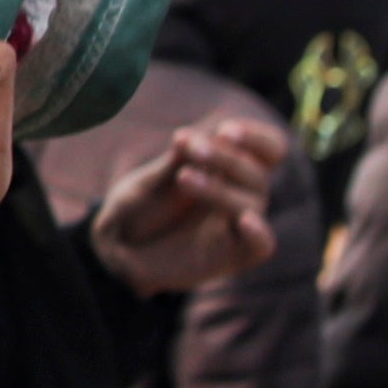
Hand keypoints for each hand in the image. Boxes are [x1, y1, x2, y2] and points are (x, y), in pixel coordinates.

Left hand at [87, 108, 285, 298]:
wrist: (118, 251)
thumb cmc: (137, 210)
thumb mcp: (151, 181)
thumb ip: (175, 162)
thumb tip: (187, 138)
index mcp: (228, 170)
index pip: (268, 150)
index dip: (256, 138)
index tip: (226, 131)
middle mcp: (239, 196)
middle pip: (256, 174)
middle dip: (226, 158)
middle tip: (192, 149)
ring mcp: (237, 227)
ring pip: (252, 203)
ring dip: (220, 188)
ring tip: (183, 178)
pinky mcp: (233, 256)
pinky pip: (261, 245)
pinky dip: (258, 233)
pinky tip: (245, 221)